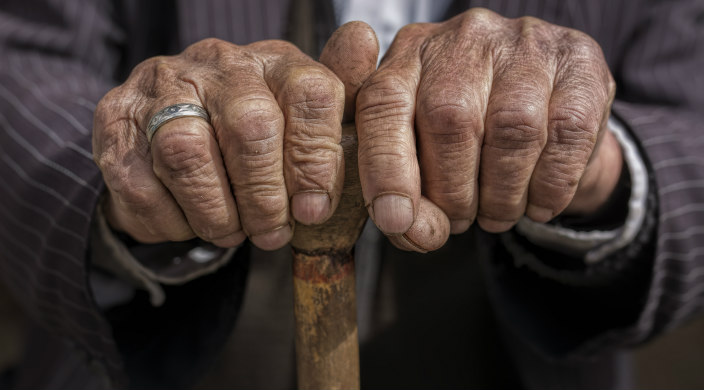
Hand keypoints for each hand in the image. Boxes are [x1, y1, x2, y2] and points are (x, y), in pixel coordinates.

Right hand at [93, 28, 376, 249]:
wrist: (174, 130)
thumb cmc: (255, 136)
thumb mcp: (304, 126)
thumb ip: (336, 108)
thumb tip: (364, 41)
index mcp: (276, 63)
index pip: (311, 94)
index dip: (316, 161)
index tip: (313, 210)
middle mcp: (220, 64)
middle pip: (250, 126)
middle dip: (264, 197)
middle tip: (271, 232)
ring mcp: (163, 85)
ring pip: (188, 153)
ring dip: (215, 212)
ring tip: (231, 232)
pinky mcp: (116, 116)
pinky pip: (138, 179)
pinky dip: (169, 218)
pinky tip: (188, 222)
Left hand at [355, 8, 620, 251]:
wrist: (545, 110)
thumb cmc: (468, 137)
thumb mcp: (421, 153)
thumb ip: (403, 190)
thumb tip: (409, 229)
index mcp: (408, 56)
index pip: (383, 104)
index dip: (385, 168)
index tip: (395, 220)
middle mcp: (464, 37)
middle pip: (449, 119)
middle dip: (452, 192)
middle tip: (459, 221)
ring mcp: (524, 43)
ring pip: (512, 128)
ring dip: (503, 194)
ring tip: (497, 216)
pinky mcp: (578, 60)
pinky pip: (567, 132)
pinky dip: (551, 185)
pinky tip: (539, 204)